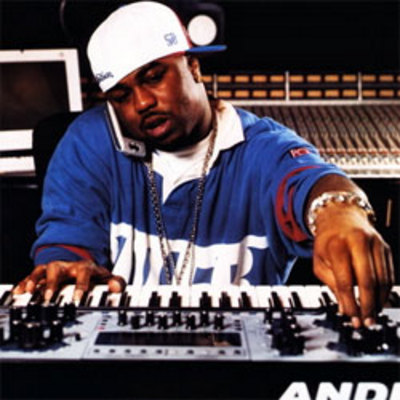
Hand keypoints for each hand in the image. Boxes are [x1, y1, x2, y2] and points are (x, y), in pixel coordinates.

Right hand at [13, 259, 125, 304]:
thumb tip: (117, 287)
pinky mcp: (44, 274)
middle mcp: (68, 266)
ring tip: (30, 291)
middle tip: (49, 296)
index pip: (83, 273)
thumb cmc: (93, 274)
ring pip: (42, 270)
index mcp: (84, 267)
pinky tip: (19, 291)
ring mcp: (55, 269)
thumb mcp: (107, 278)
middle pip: (58, 268)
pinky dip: (24, 283)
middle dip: (52, 282)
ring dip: (35, 280)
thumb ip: (116, 282)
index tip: (78, 298)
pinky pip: (31, 276)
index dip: (81, 285)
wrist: (81, 265)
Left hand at [312, 203, 393, 327]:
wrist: (340, 217)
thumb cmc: (327, 242)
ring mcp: (375, 243)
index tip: (351, 317)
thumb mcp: (319, 261)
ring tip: (373, 315)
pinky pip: (389, 273)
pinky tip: (379, 301)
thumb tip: (344, 308)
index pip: (344, 281)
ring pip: (382, 278)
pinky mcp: (385, 247)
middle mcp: (358, 242)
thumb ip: (330, 283)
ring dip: (379, 301)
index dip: (349, 302)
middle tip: (366, 321)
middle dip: (367, 305)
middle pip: (367, 280)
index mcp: (337, 245)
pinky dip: (385, 290)